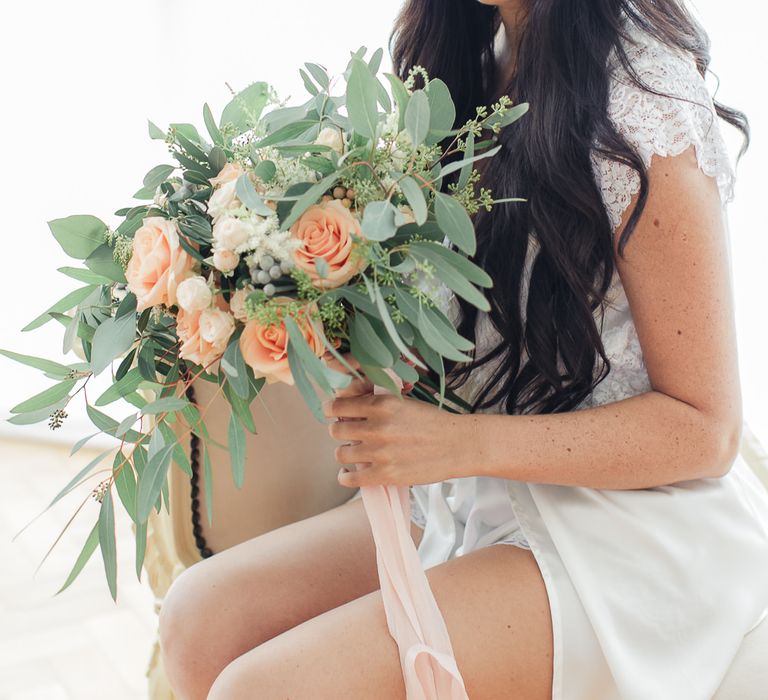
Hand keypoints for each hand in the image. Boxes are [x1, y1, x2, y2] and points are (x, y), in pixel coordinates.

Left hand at [323, 389, 469, 488]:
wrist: (458, 445)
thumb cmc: (432, 421)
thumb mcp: (404, 401)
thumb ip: (376, 400)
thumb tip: (350, 401)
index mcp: (382, 404)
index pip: (338, 405)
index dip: (333, 409)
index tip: (334, 413)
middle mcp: (377, 427)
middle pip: (336, 430)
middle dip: (340, 431)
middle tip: (349, 434)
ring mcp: (380, 453)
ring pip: (341, 453)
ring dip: (345, 453)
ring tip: (354, 453)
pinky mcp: (385, 475)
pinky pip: (350, 478)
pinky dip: (345, 476)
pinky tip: (348, 473)